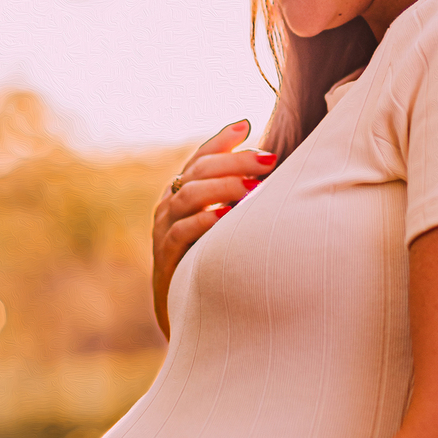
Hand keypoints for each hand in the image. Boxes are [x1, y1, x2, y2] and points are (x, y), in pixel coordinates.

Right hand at [152, 120, 276, 336]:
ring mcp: (163, 230)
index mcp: (181, 193)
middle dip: (235, 162)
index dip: (221, 140)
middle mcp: (169, 206)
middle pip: (199, 171)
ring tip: (255, 188)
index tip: (247, 125)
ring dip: (224, 188)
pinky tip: (227, 217)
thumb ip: (240, 197)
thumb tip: (274, 164)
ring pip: (190, 196)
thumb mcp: (224, 226)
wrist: (186, 312)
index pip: (199, 157)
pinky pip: (182, 232)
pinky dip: (204, 221)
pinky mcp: (165, 258)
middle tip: (269, 161)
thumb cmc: (213, 263)